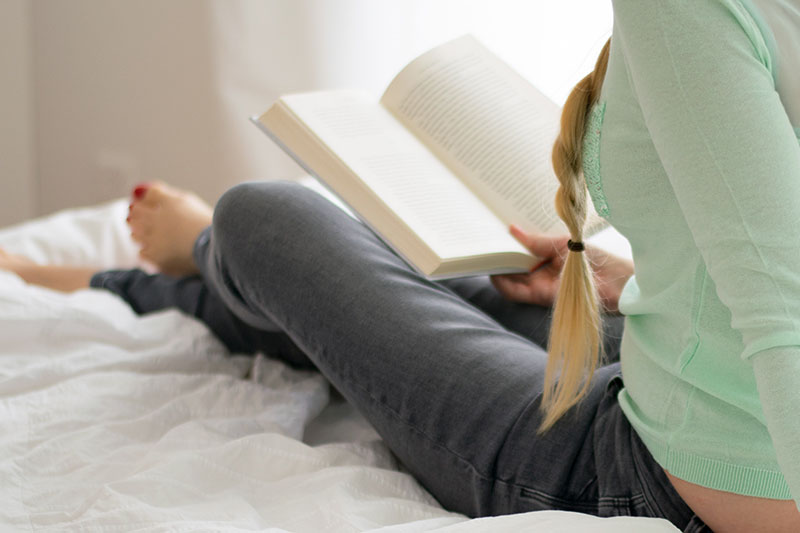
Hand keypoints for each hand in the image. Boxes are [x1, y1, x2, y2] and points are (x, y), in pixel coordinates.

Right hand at [491, 225, 633, 312]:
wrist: (620, 283)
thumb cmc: (599, 259)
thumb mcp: (564, 243)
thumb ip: (537, 241)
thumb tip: (512, 229)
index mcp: (550, 257)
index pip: (522, 251)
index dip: (507, 245)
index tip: (492, 234)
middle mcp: (543, 272)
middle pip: (513, 266)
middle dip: (498, 257)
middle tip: (481, 245)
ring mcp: (542, 285)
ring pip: (511, 280)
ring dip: (496, 271)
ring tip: (483, 258)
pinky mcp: (543, 297)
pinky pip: (517, 292)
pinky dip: (503, 284)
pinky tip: (494, 273)